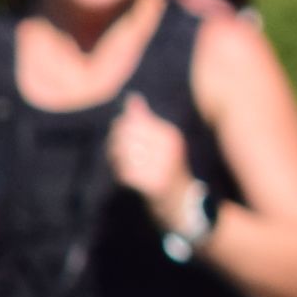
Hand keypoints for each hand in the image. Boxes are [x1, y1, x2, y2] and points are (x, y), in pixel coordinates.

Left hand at [106, 93, 195, 226]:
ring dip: (119, 159)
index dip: (121, 127)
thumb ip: (145, 119)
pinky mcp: (152, 184)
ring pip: (124, 154)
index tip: (121, 135)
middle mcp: (168, 150)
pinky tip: (131, 176)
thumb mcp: (161, 139)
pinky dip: (124, 174)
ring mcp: (161, 167)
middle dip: (117, 143)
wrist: (179, 198)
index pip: (132, 122)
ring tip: (126, 163)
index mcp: (170, 135)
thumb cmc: (165, 163)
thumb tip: (132, 98)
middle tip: (118, 151)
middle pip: (126, 137)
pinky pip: (125, 173)